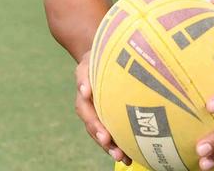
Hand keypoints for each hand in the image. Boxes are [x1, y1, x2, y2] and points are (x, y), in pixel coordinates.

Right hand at [75, 51, 131, 165]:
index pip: (86, 111)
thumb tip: (84, 91)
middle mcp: (90, 107)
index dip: (95, 124)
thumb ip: (83, 74)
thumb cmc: (98, 57)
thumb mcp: (89, 60)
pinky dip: (119, 145)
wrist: (105, 55)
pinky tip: (130, 157)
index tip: (105, 137)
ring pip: (102, 134)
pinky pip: (112, 133)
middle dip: (103, 139)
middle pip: (94, 127)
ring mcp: (99, 113)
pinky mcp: (110, 117)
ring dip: (111, 147)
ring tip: (123, 158)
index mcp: (84, 94)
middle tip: (115, 150)